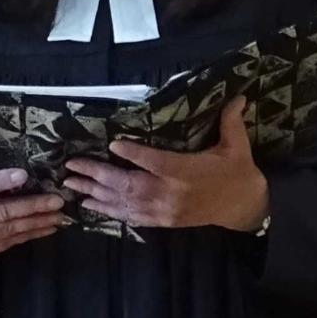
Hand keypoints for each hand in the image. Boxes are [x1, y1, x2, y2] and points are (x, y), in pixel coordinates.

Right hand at [0, 168, 66, 259]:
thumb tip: (22, 176)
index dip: (0, 182)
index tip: (24, 175)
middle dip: (30, 207)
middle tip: (56, 202)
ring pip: (6, 231)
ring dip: (35, 224)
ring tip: (57, 217)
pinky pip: (7, 243)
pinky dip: (28, 235)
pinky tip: (46, 228)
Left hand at [61, 95, 270, 232]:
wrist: (244, 208)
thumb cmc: (238, 173)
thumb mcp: (238, 146)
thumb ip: (231, 121)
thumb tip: (238, 96)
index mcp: (187, 172)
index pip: (156, 162)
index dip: (134, 154)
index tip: (113, 144)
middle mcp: (172, 193)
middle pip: (130, 185)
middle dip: (99, 175)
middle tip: (72, 165)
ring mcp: (165, 211)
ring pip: (125, 203)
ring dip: (96, 194)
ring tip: (72, 185)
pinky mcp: (164, 221)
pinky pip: (132, 218)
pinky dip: (110, 211)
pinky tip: (91, 205)